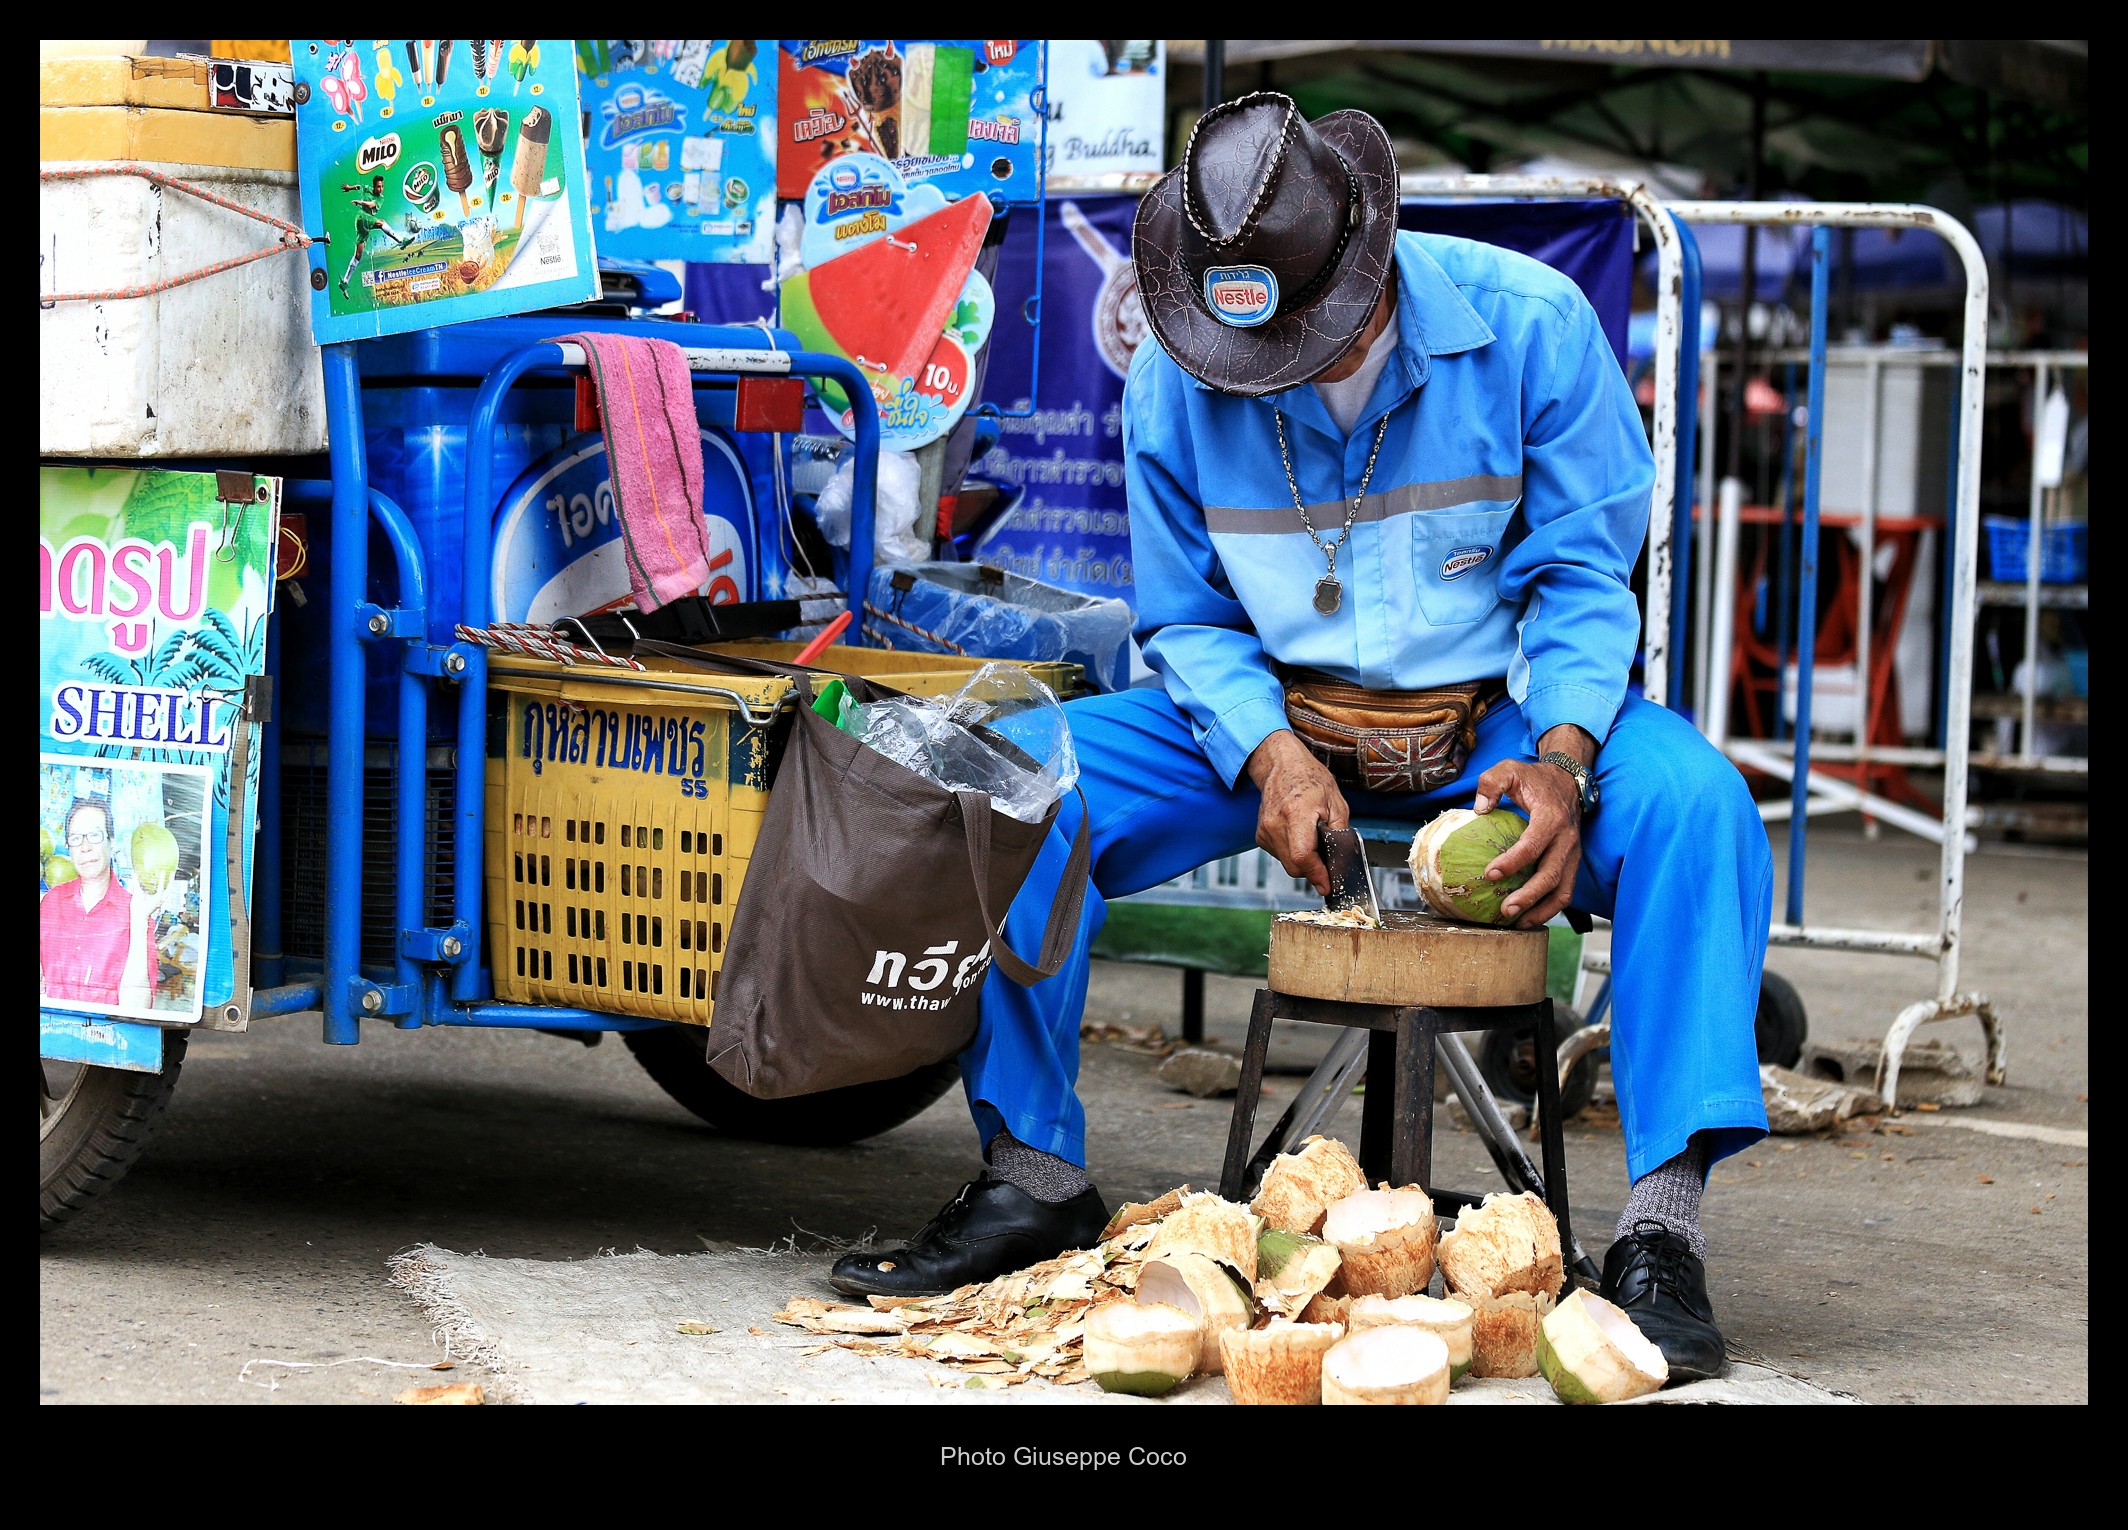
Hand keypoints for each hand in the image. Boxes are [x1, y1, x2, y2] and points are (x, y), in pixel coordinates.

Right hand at [1245, 729, 1347, 894]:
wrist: (1282, 765)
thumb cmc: (1310, 779)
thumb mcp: (1336, 802)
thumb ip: (1339, 833)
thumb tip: (1340, 860)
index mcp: (1296, 813)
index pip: (1302, 856)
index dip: (1316, 874)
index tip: (1327, 884)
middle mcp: (1275, 824)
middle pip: (1294, 866)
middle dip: (1313, 870)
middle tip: (1326, 861)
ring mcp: (1265, 830)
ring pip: (1287, 863)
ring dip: (1303, 861)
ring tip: (1311, 838)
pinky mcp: (1261, 835)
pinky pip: (1280, 856)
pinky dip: (1292, 853)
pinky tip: (1298, 835)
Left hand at [1470, 725, 1593, 928]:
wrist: (1568, 781)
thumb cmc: (1535, 779)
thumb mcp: (1510, 769)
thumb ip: (1491, 783)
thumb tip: (1479, 808)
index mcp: (1551, 819)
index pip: (1532, 846)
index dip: (1511, 863)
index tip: (1489, 874)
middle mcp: (1567, 840)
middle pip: (1551, 875)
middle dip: (1529, 897)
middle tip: (1505, 911)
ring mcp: (1573, 854)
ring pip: (1563, 890)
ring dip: (1542, 910)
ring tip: (1518, 924)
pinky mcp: (1572, 863)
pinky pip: (1565, 891)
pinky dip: (1549, 908)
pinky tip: (1529, 918)